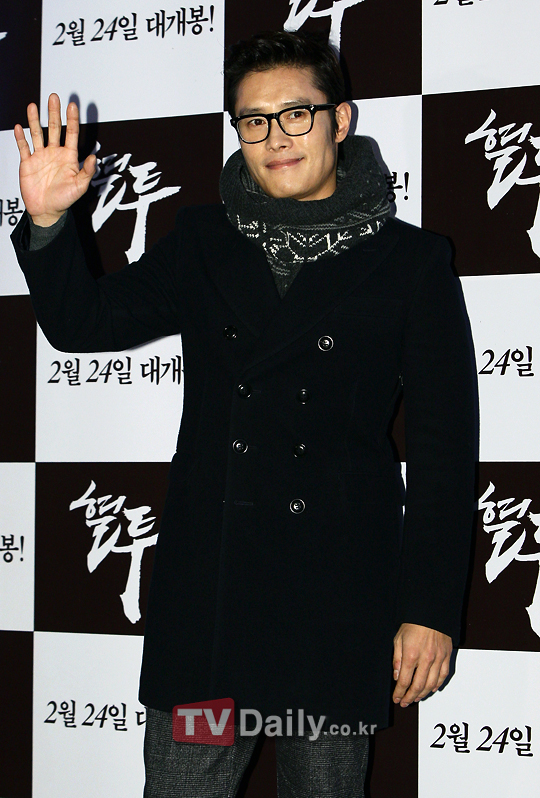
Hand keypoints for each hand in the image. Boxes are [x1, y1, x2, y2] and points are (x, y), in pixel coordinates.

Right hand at [14, 93, 95, 226]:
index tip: (72, 105)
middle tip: (53, 97)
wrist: (46, 211)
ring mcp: (40, 156)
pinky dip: (20, 137)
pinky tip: (18, 127)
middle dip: (54, 113)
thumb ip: (87, 172)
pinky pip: (23, 147)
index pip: (71, 133)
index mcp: (68, 157)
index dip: (72, 119)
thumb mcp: (80, 187)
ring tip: (32, 106)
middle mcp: (54, 153)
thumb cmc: (65, 200)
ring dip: (34, 120)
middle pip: (54, 128)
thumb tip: (94, 157)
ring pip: (36, 134)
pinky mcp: (27, 163)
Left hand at [392, 623, 451, 707]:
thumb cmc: (413, 624)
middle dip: (410, 697)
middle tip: (405, 702)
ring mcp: (438, 659)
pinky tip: (431, 688)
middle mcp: (426, 659)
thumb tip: (397, 676)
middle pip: (418, 686)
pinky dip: (437, 685)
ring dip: (422, 694)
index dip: (399, 692)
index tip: (396, 698)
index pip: (404, 681)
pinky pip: (443, 676)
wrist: (430, 612)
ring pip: (431, 684)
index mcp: (411, 655)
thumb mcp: (398, 639)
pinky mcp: (446, 656)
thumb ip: (397, 659)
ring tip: (416, 698)